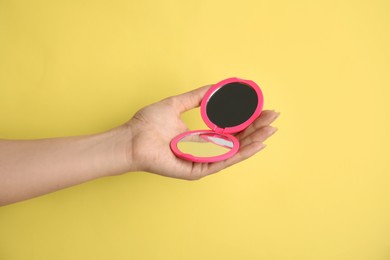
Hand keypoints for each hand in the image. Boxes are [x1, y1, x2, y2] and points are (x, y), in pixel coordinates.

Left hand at [120, 85, 279, 179]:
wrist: (130, 139)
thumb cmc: (148, 124)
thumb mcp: (176, 104)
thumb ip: (197, 96)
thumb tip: (217, 86)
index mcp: (201, 136)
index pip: (230, 129)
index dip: (246, 120)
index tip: (262, 109)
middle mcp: (204, 149)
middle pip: (236, 140)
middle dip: (256, 129)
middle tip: (273, 118)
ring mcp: (202, 160)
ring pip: (233, 151)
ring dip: (253, 141)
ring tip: (271, 130)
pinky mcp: (198, 170)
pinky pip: (222, 161)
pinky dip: (240, 154)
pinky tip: (255, 144)